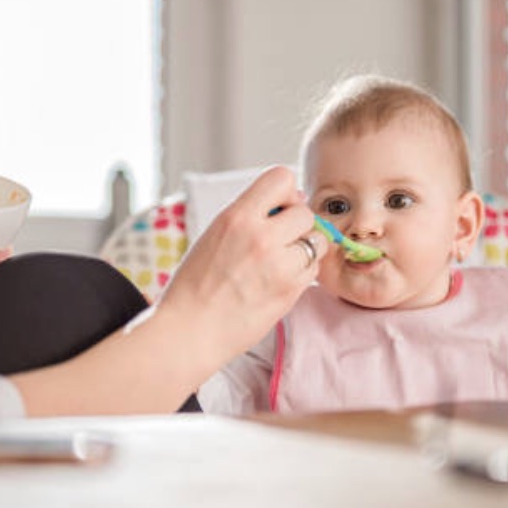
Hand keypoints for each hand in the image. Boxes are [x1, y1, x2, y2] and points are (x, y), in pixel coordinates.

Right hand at [155, 165, 326, 357]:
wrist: (189, 330)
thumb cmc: (195, 285)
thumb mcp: (213, 235)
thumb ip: (250, 216)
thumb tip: (294, 199)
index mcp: (236, 217)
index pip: (281, 177)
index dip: (286, 192)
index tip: (278, 209)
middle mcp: (261, 237)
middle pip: (305, 212)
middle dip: (296, 224)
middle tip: (279, 241)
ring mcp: (279, 265)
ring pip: (317, 240)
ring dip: (305, 248)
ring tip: (281, 262)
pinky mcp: (290, 291)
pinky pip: (313, 269)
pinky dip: (302, 273)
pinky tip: (279, 281)